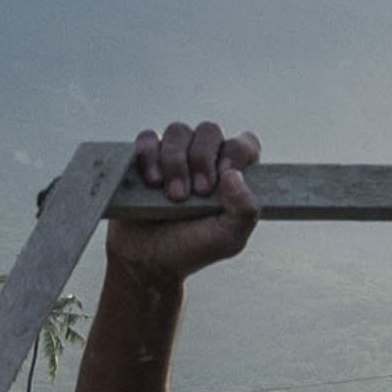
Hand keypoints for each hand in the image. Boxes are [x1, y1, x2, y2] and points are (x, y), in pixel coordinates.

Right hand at [113, 119, 259, 282]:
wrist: (149, 261)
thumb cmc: (192, 248)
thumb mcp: (229, 238)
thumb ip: (245, 210)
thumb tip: (234, 175)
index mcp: (231, 173)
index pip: (244, 143)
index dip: (236, 152)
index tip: (224, 177)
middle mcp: (204, 158)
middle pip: (209, 130)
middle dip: (202, 159)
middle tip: (197, 192)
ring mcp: (173, 155)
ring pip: (178, 131)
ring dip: (175, 161)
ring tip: (173, 196)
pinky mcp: (145, 158)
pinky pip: (147, 138)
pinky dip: (149, 156)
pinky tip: (152, 183)